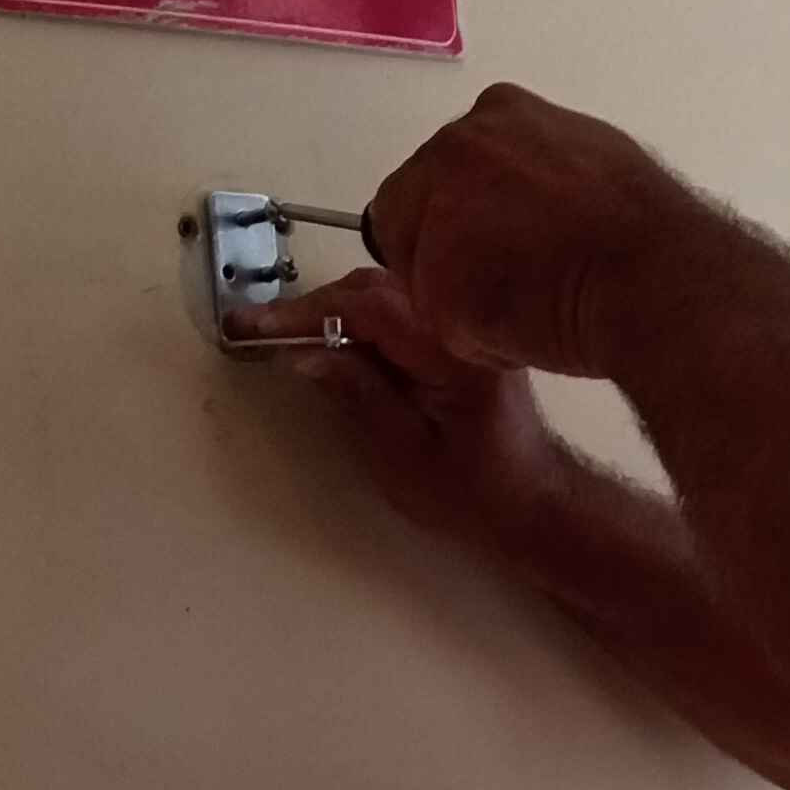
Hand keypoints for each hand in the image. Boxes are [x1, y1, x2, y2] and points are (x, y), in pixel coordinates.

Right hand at [253, 266, 575, 560]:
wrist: (531, 499)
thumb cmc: (477, 492)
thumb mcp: (404, 455)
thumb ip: (358, 397)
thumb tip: (307, 352)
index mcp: (455, 355)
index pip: (370, 310)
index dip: (306, 312)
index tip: (258, 325)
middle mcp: (464, 329)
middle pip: (375, 290)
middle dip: (312, 306)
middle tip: (257, 328)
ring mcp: (463, 327)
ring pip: (385, 292)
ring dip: (332, 308)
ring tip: (285, 335)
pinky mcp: (456, 334)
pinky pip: (400, 307)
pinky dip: (359, 316)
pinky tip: (332, 338)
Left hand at [358, 81, 692, 378]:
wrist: (658, 280)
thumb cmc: (643, 234)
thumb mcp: (590, 163)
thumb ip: (536, 169)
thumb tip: (523, 193)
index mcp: (496, 115)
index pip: (440, 172)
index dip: (466, 222)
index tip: (506, 248)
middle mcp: (457, 149)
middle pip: (412, 219)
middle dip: (452, 261)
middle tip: (518, 286)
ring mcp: (441, 214)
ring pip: (425, 278)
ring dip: (469, 305)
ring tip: (537, 306)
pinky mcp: (439, 283)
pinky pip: (446, 327)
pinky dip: (484, 342)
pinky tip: (533, 330)